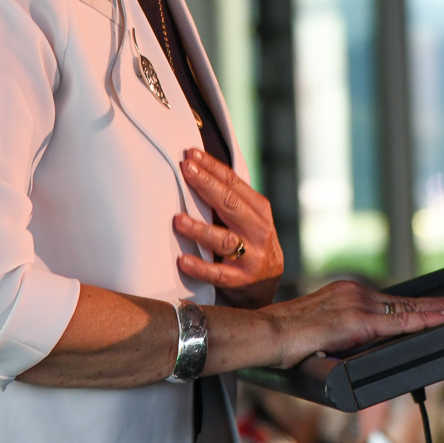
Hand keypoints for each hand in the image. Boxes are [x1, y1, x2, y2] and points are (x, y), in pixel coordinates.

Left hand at [176, 149, 284, 309]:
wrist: (265, 287)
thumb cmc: (250, 244)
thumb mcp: (249, 220)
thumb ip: (230, 200)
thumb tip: (196, 169)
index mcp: (260, 210)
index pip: (234, 183)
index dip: (212, 167)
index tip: (191, 155)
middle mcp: (259, 231)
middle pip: (230, 204)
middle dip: (206, 185)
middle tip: (185, 170)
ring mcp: (252, 257)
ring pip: (224, 240)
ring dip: (200, 229)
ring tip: (178, 220)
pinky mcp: (241, 281)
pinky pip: (218, 274)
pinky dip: (200, 267)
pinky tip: (183, 260)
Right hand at [258, 279, 443, 368]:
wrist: (267, 334)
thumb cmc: (287, 339)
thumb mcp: (322, 331)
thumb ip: (345, 334)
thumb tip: (360, 349)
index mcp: (347, 294)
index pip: (391, 300)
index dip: (418, 304)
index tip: (440, 304)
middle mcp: (354, 292)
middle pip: (405, 301)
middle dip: (436, 303)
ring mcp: (357, 304)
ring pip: (406, 309)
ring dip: (436, 310)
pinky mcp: (356, 321)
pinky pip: (397, 322)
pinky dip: (423, 320)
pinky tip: (441, 320)